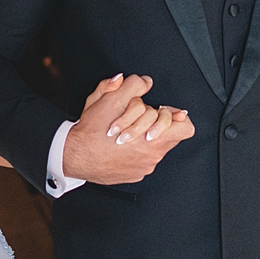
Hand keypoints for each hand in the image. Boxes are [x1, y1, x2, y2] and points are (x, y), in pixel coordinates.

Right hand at [62, 74, 193, 184]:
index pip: (186, 128)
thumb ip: (132, 86)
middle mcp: (152, 156)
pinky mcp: (133, 175)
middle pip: (170, 137)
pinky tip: (120, 146)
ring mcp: (143, 168)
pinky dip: (135, 153)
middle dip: (157, 124)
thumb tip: (145, 83)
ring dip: (145, 138)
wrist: (73, 155)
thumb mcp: (110, 98)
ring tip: (127, 132)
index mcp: (153, 139)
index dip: (177, 118)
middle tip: (142, 119)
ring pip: (155, 149)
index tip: (165, 112)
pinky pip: (142, 161)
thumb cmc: (91, 130)